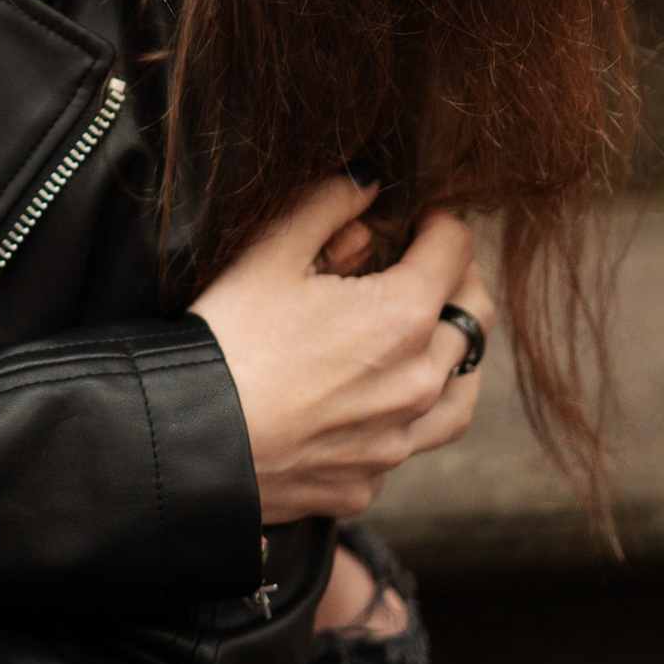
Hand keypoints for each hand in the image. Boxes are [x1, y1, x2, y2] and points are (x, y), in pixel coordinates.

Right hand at [190, 180, 494, 524]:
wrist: (189, 436)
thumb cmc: (229, 336)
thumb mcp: (272, 250)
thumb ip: (330, 203)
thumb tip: (369, 182)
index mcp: (403, 317)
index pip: (456, 250)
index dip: (440, 222)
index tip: (420, 217)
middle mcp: (417, 383)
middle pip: (475, 318)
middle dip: (458, 280)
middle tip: (428, 265)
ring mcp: (396, 440)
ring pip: (462, 393)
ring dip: (455, 356)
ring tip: (431, 337)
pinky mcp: (368, 481)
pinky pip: (408, 443)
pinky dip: (407, 417)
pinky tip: (377, 401)